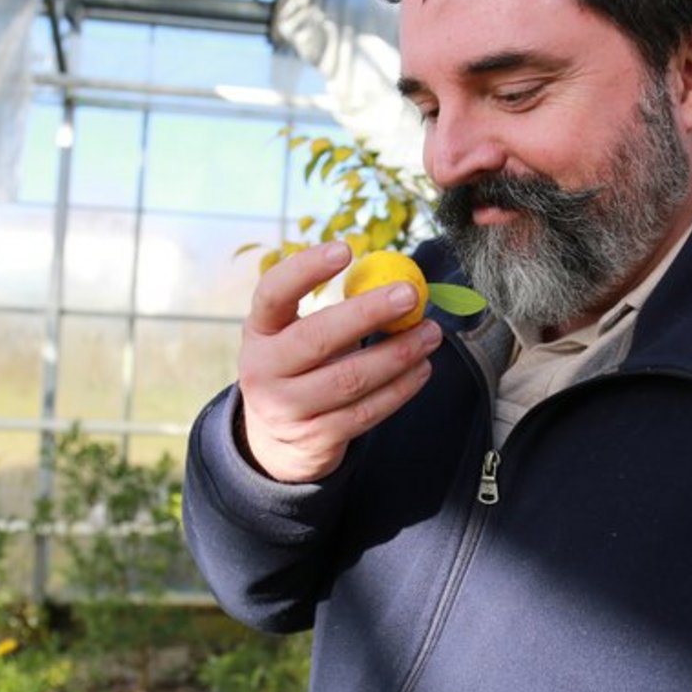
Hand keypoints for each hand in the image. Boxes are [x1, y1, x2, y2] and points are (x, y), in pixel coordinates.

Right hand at [237, 242, 442, 482]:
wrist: (278, 442)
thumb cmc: (300, 369)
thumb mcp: (297, 337)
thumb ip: (336, 314)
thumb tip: (397, 283)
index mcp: (260, 332)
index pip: (273, 293)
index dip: (305, 269)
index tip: (345, 249)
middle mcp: (262, 371)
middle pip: (317, 337)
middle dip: (368, 313)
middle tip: (410, 293)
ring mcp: (286, 409)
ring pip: (349, 378)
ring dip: (398, 354)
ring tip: (431, 333)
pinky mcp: (316, 439)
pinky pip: (366, 412)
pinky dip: (400, 389)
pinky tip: (422, 369)